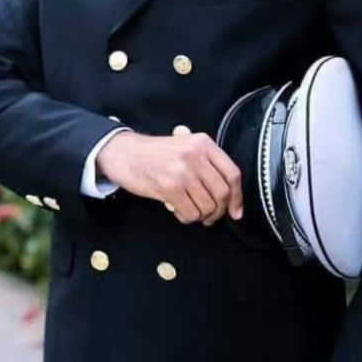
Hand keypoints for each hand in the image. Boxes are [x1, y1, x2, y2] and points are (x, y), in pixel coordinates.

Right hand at [96, 131, 242, 225]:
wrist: (124, 152)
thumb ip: (206, 165)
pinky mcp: (169, 186)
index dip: (237, 197)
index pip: (232, 173)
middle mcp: (196, 154)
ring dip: (201, 216)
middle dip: (218, 211)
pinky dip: (187, 218)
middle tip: (210, 217)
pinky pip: (190, 212)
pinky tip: (179, 211)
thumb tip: (228, 197)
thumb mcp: (185, 147)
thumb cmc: (154, 154)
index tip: (236, 212)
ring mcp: (183, 170)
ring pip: (207, 206)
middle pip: (222, 193)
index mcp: (203, 143)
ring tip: (190, 211)